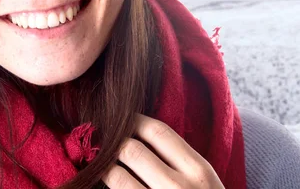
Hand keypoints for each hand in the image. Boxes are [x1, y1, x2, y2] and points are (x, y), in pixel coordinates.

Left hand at [101, 114, 224, 187]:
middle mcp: (179, 188)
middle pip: (131, 150)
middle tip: (99, 137)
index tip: (120, 118)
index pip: (158, 132)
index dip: (134, 120)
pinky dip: (105, 187)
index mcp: (199, 171)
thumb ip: (180, 160)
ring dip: (101, 166)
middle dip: (111, 141)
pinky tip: (101, 184)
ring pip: (116, 176)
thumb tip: (137, 132)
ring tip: (96, 161)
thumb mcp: (204, 182)